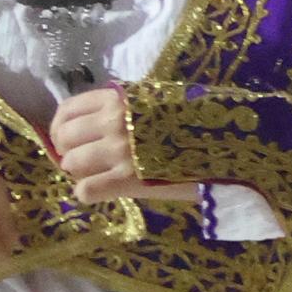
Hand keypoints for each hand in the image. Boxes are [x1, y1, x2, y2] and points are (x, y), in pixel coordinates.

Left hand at [46, 86, 196, 208]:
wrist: (229, 143)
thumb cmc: (197, 121)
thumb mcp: (157, 101)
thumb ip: (126, 107)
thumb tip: (96, 123)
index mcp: (119, 99)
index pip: (68, 110)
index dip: (61, 127)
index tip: (68, 139)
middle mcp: (113, 122)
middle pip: (65, 139)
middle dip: (69, 152)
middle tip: (83, 162)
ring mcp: (119, 152)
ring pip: (71, 164)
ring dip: (80, 173)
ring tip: (97, 177)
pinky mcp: (128, 180)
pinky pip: (87, 190)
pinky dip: (88, 193)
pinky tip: (101, 192)